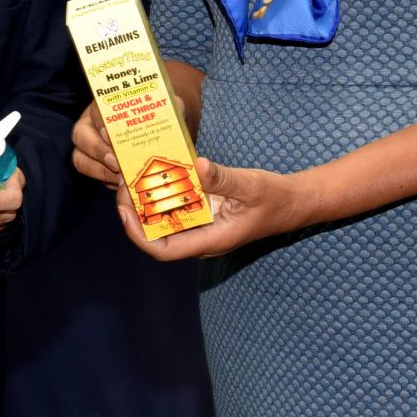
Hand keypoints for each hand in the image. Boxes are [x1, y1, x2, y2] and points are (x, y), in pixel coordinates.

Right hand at [70, 92, 188, 186]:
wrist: (158, 132)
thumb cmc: (158, 116)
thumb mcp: (167, 107)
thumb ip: (172, 106)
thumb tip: (176, 111)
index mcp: (107, 105)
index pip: (97, 110)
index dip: (101, 123)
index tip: (111, 136)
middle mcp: (92, 123)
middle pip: (80, 135)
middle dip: (97, 150)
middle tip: (116, 163)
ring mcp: (90, 146)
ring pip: (80, 158)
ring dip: (98, 170)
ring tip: (119, 179)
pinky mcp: (95, 166)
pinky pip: (92, 175)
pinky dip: (104, 181)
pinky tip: (121, 184)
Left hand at [113, 156, 303, 260]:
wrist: (294, 202)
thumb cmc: (275, 198)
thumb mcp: (251, 184)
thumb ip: (223, 178)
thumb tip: (197, 166)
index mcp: (211, 240)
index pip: (164, 250)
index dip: (138, 235)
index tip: (124, 210)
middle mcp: (202, 238)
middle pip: (157, 236)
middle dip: (135, 213)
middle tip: (123, 182)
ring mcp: (203, 227)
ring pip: (165, 222)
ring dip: (146, 203)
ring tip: (131, 176)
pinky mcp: (205, 215)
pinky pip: (177, 209)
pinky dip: (163, 194)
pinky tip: (155, 173)